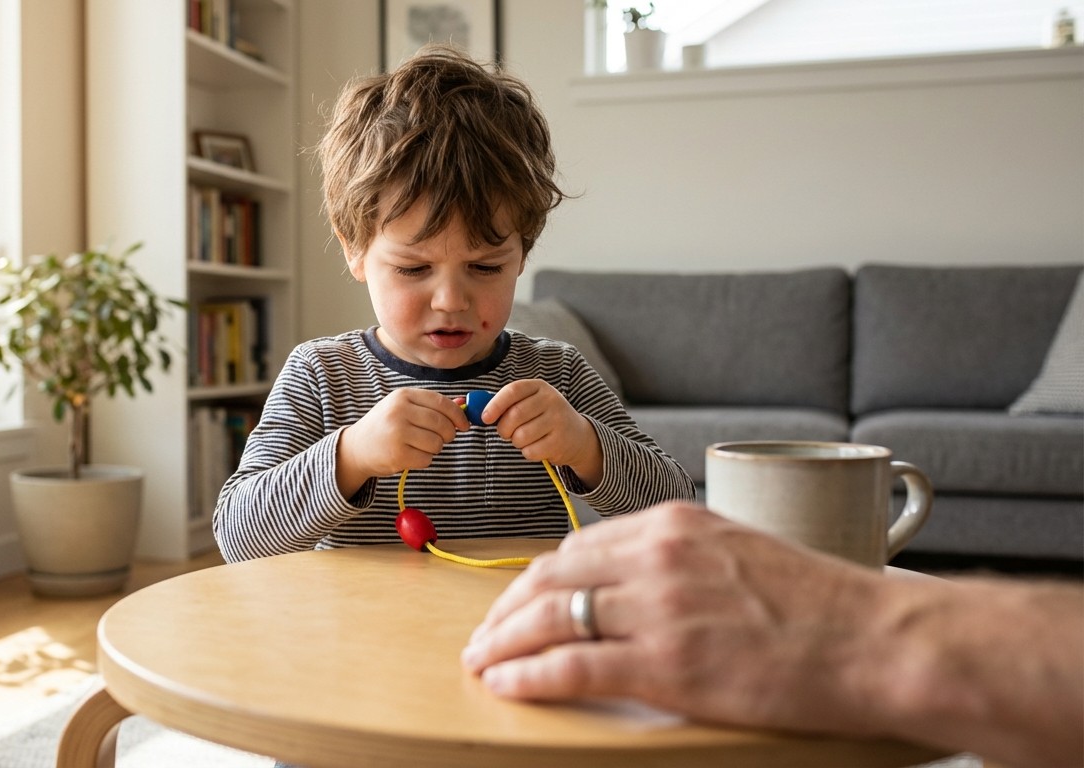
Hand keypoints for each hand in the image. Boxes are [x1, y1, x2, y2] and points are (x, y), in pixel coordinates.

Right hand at [336, 388, 468, 496]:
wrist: (356, 448)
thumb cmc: (385, 426)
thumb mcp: (403, 408)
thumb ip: (430, 406)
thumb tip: (462, 405)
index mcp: (403, 396)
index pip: (441, 403)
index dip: (458, 415)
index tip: (464, 425)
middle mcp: (399, 412)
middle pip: (442, 424)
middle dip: (449, 434)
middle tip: (444, 439)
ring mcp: (397, 433)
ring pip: (437, 443)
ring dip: (435, 448)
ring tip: (420, 446)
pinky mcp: (397, 455)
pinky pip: (427, 459)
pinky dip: (424, 460)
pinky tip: (411, 455)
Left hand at [460, 502, 891, 735]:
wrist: (878, 640)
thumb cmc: (825, 606)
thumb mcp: (743, 554)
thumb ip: (686, 561)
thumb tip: (642, 584)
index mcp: (673, 524)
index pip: (578, 547)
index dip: (537, 579)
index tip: (519, 600)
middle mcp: (655, 556)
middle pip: (551, 577)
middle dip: (507, 609)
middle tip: (485, 635)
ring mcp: (658, 608)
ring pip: (551, 617)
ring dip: (504, 641)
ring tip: (482, 662)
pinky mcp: (665, 663)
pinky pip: (572, 665)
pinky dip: (529, 675)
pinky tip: (508, 685)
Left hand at [477, 379, 602, 483]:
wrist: (577, 435)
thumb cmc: (542, 418)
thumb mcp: (528, 403)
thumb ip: (503, 403)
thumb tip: (469, 406)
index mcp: (539, 386)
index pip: (513, 391)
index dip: (495, 404)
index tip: (485, 418)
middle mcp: (551, 400)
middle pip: (514, 415)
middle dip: (504, 428)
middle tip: (506, 432)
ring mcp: (558, 420)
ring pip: (521, 436)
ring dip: (516, 442)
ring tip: (525, 438)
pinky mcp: (560, 441)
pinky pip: (530, 451)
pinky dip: (528, 452)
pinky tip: (537, 446)